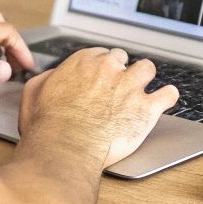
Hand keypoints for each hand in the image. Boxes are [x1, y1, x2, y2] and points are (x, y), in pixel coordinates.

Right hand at [19, 47, 178, 168]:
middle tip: (117, 86)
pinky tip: (166, 99)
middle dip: (121, 71)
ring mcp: (131, 87)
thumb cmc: (48, 126)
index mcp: (84, 62)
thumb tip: (52, 75)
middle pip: (123, 59)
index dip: (101, 67)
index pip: (101, 54)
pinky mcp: (147, 108)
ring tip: (143, 88)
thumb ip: (47, 79)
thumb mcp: (33, 94)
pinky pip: (168, 94)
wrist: (66, 149)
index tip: (101, 77)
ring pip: (147, 69)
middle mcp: (110, 69)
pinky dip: (168, 96)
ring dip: (145, 77)